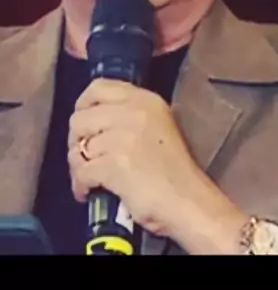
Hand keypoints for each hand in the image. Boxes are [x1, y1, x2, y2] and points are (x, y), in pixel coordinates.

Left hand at [67, 78, 245, 251]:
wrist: (189, 202)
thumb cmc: (176, 172)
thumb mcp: (159, 127)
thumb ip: (130, 116)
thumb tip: (94, 122)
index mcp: (146, 100)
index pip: (98, 88)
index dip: (83, 106)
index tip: (84, 124)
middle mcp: (134, 112)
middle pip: (80, 118)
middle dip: (76, 141)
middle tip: (85, 157)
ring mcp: (123, 137)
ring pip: (78, 148)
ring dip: (79, 166)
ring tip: (89, 179)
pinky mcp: (114, 164)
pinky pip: (81, 172)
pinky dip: (80, 185)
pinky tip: (88, 192)